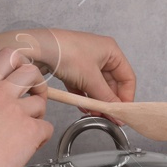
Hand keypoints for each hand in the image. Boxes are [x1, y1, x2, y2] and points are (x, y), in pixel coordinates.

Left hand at [0, 27, 136, 104]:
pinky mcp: (73, 68)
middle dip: (109, 100)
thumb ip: (106, 98)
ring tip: (95, 114)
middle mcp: (101, 54)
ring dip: (97, 101)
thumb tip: (117, 113)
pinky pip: (84, 85)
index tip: (122, 112)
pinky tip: (84, 108)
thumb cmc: (68, 54)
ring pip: (97, 86)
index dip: (127, 96)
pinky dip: (85, 97)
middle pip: (112, 83)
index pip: (127, 77)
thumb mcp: (91, 79)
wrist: (39, 49)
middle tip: (108, 116)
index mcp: (111, 51)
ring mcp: (86, 61)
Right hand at [0, 45, 53, 166]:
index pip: (7, 56)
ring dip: (37, 116)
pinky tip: (28, 146)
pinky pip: (47, 128)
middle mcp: (2, 93)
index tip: (20, 75)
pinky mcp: (30, 130)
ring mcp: (17, 111)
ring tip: (25, 131)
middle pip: (31, 72)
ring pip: (41, 103)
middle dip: (37, 83)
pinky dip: (41, 137)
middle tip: (34, 97)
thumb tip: (0, 103)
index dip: (19, 62)